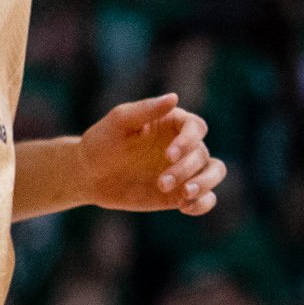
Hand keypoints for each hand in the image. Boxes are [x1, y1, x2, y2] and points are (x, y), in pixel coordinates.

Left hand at [78, 92, 224, 214]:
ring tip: (184, 195)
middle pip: (202, 154)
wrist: (89, 175)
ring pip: (214, 172)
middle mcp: (184, 145)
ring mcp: (184, 170)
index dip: (188, 141)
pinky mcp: (180, 194)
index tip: (169, 155)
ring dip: (204, 184)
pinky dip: (203, 203)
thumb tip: (174, 97)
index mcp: (172, 122)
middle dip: (186, 170)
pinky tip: (185, 207)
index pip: (196, 127)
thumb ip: (146, 110)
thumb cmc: (102, 142)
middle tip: (161, 183)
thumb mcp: (119, 122)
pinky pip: (205, 198)